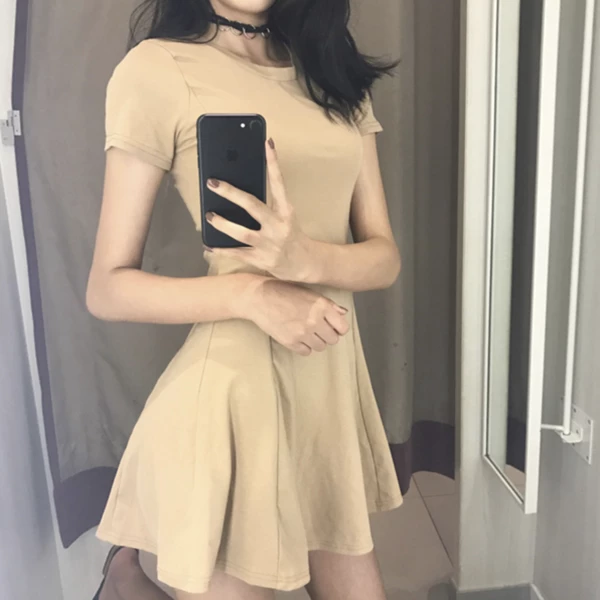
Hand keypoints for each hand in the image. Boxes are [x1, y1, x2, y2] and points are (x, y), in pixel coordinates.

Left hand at [204, 138, 316, 282]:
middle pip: (252, 206)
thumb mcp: (285, 216)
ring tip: (209, 216)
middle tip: (212, 183)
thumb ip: (268, 204)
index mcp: (286, 211)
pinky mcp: (261, 259)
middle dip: (231, 193)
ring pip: (242, 233)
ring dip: (223, 224)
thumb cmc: (290, 234)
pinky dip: (221, 250)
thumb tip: (240, 189)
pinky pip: (237, 254)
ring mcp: (269, 244)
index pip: (279, 183)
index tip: (267, 143)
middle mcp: (278, 226)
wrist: (304, 264)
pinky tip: (208, 245)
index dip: (273, 163)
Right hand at [240, 277, 349, 355]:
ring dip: (316, 341)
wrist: (259, 298)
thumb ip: (328, 304)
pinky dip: (304, 346)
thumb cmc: (284, 291)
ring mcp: (302, 333)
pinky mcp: (290, 342)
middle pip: (333, 340)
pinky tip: (297, 336)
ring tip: (307, 332)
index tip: (332, 326)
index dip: (338, 328)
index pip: (343, 327)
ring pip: (321, 347)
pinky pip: (306, 352)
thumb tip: (343, 313)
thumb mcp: (309, 293)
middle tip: (318, 329)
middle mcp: (314, 320)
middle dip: (327, 335)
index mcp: (322, 306)